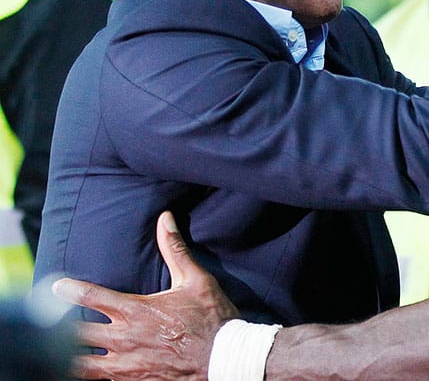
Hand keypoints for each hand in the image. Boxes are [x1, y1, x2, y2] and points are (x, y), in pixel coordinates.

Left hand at [51, 211, 238, 379]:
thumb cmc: (212, 318)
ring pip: (81, 366)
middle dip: (57, 329)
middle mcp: (126, 339)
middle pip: (76, 335)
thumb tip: (165, 219)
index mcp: (137, 311)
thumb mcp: (196, 280)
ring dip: (67, 358)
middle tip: (46, 324)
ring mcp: (127, 366)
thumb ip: (175, 250)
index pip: (92, 298)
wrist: (225, 359)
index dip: (69, 290)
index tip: (55, 286)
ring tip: (56, 354)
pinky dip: (91, 377)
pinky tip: (85, 372)